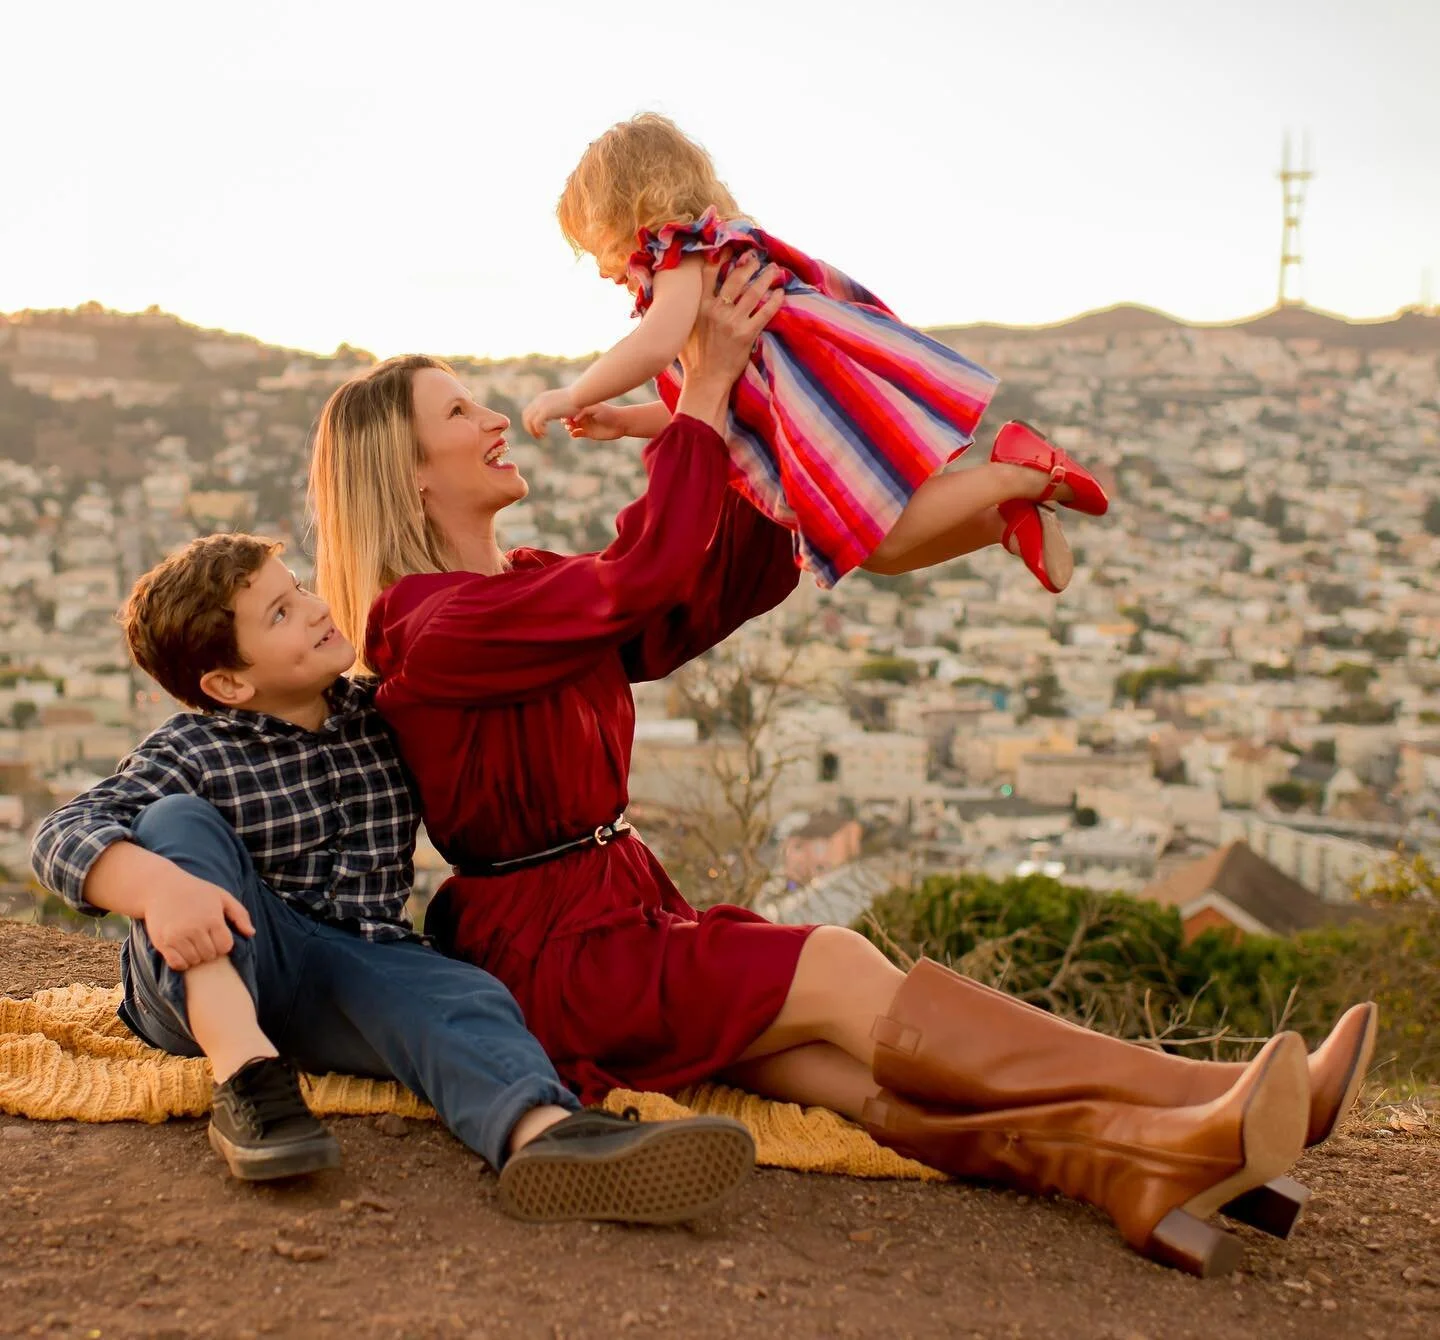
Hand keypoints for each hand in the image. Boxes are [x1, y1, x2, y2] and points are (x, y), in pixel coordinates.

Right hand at [141, 870, 254, 972]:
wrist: (161, 887)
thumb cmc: (196, 891)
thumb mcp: (222, 896)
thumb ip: (240, 914)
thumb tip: (251, 933)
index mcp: (212, 918)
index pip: (225, 946)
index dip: (223, 944)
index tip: (217, 936)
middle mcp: (195, 929)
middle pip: (210, 955)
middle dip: (210, 950)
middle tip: (203, 939)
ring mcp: (177, 936)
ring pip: (194, 961)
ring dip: (196, 956)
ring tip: (193, 943)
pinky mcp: (162, 942)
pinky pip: (177, 964)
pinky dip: (182, 962)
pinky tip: (182, 951)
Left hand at [522, 387, 576, 438]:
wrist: (579, 395)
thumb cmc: (576, 400)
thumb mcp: (562, 403)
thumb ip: (556, 408)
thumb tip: (556, 413)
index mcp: (541, 398)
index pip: (528, 411)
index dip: (530, 422)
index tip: (537, 430)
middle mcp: (539, 401)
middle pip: (526, 416)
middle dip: (529, 428)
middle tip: (538, 436)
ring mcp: (541, 406)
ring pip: (529, 421)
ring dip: (534, 431)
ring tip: (541, 437)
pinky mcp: (546, 411)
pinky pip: (536, 424)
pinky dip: (539, 431)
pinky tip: (546, 434)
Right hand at [566, 403, 628, 440]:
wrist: (620, 423)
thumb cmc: (608, 413)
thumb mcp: (595, 408)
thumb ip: (583, 411)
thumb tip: (574, 419)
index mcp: (585, 408)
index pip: (571, 409)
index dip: (566, 412)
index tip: (565, 415)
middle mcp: (584, 416)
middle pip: (569, 418)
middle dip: (566, 420)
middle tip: (567, 422)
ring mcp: (586, 425)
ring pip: (572, 426)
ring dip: (568, 427)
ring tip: (571, 428)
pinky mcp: (588, 433)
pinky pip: (577, 434)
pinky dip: (573, 434)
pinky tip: (574, 433)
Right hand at [679, 253, 784, 390]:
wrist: (705, 381)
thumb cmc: (693, 358)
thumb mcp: (681, 329)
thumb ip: (684, 310)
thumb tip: (677, 296)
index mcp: (699, 306)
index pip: (711, 274)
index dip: (723, 257)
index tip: (732, 248)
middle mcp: (715, 310)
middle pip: (735, 279)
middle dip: (749, 265)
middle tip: (758, 258)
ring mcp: (732, 322)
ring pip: (752, 292)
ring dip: (766, 278)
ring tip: (774, 270)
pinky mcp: (746, 334)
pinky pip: (764, 312)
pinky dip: (774, 301)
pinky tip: (780, 293)